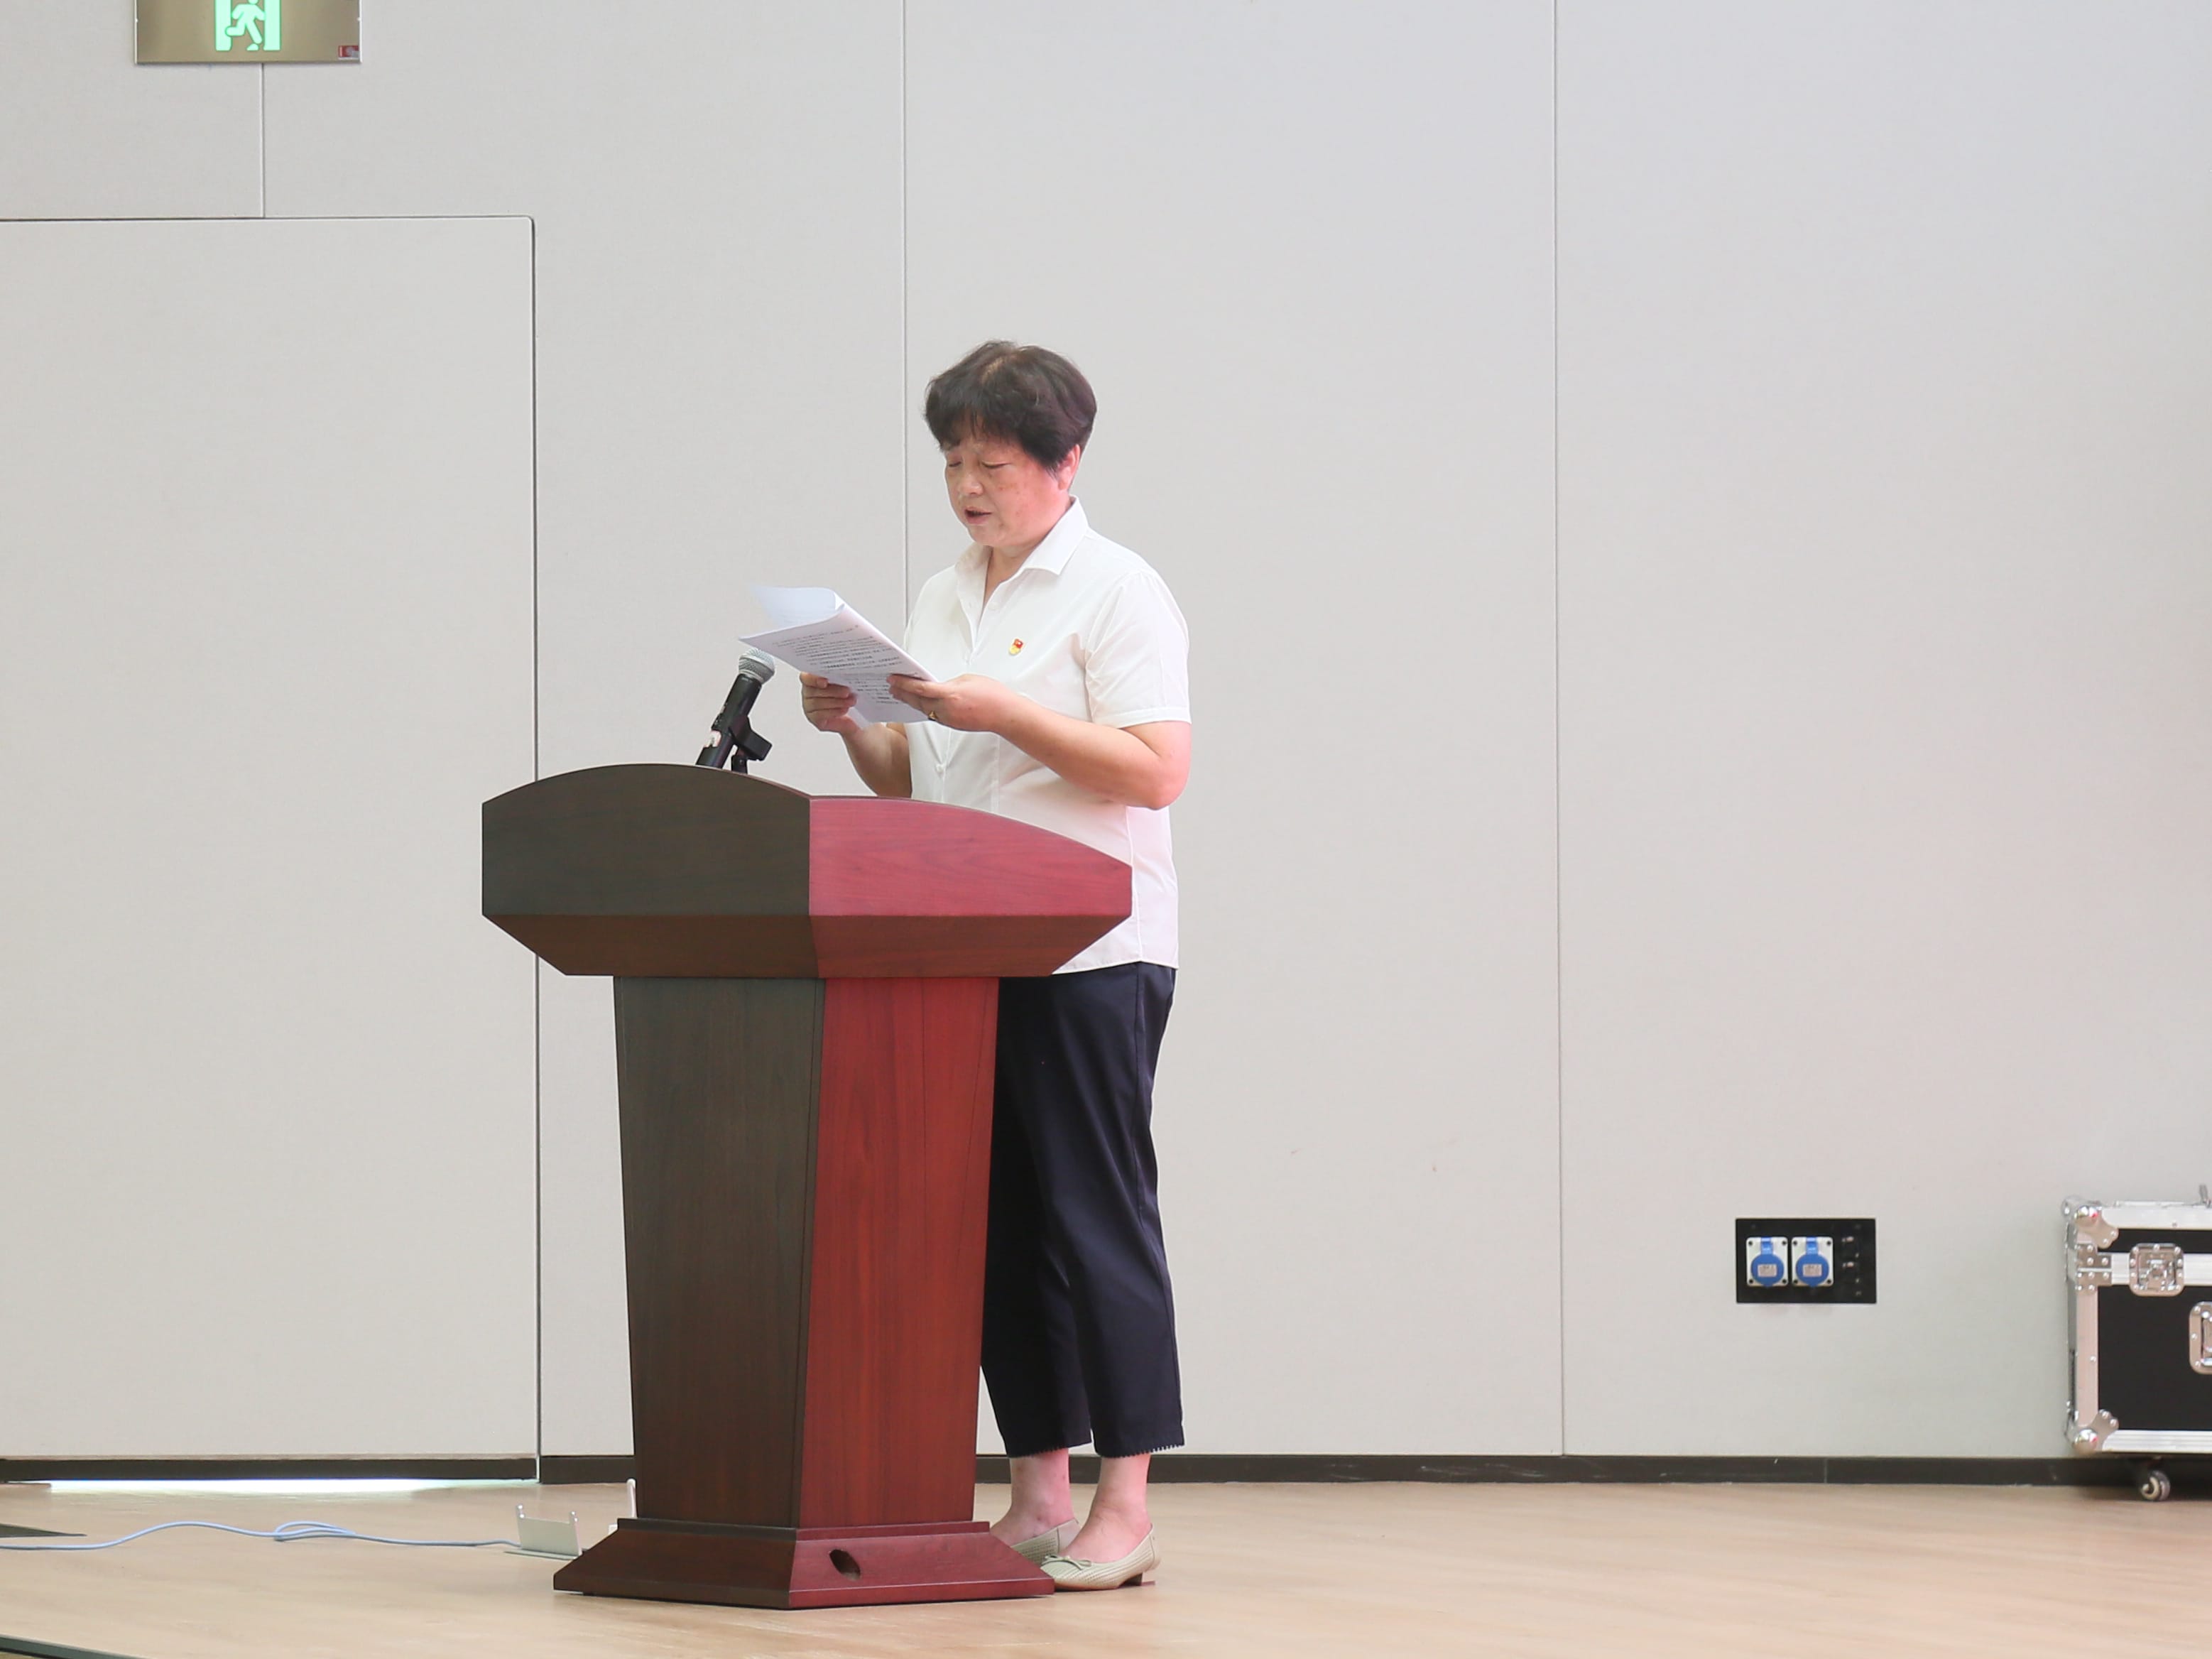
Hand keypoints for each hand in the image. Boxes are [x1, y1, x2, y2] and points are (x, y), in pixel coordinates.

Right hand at [798, 672, 862, 736]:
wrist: (849, 715)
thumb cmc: (844, 696)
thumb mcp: (842, 684)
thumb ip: (839, 679)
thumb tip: (846, 675)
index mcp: (811, 680)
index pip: (806, 677)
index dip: (813, 679)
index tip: (825, 682)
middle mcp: (807, 693)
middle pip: (814, 691)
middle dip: (833, 691)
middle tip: (847, 691)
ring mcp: (808, 707)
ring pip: (818, 703)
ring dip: (836, 702)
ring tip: (850, 701)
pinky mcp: (814, 718)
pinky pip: (821, 715)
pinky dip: (834, 711)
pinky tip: (844, 709)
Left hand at [888, 673, 1018, 732]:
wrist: (1005, 715)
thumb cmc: (992, 695)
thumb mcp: (968, 680)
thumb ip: (949, 683)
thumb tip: (939, 687)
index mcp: (949, 694)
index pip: (920, 688)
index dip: (904, 683)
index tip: (893, 679)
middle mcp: (946, 709)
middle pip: (917, 701)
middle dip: (903, 694)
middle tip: (891, 687)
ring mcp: (948, 719)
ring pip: (924, 710)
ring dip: (912, 702)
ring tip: (901, 695)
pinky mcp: (953, 725)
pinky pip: (934, 716)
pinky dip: (924, 709)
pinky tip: (920, 705)